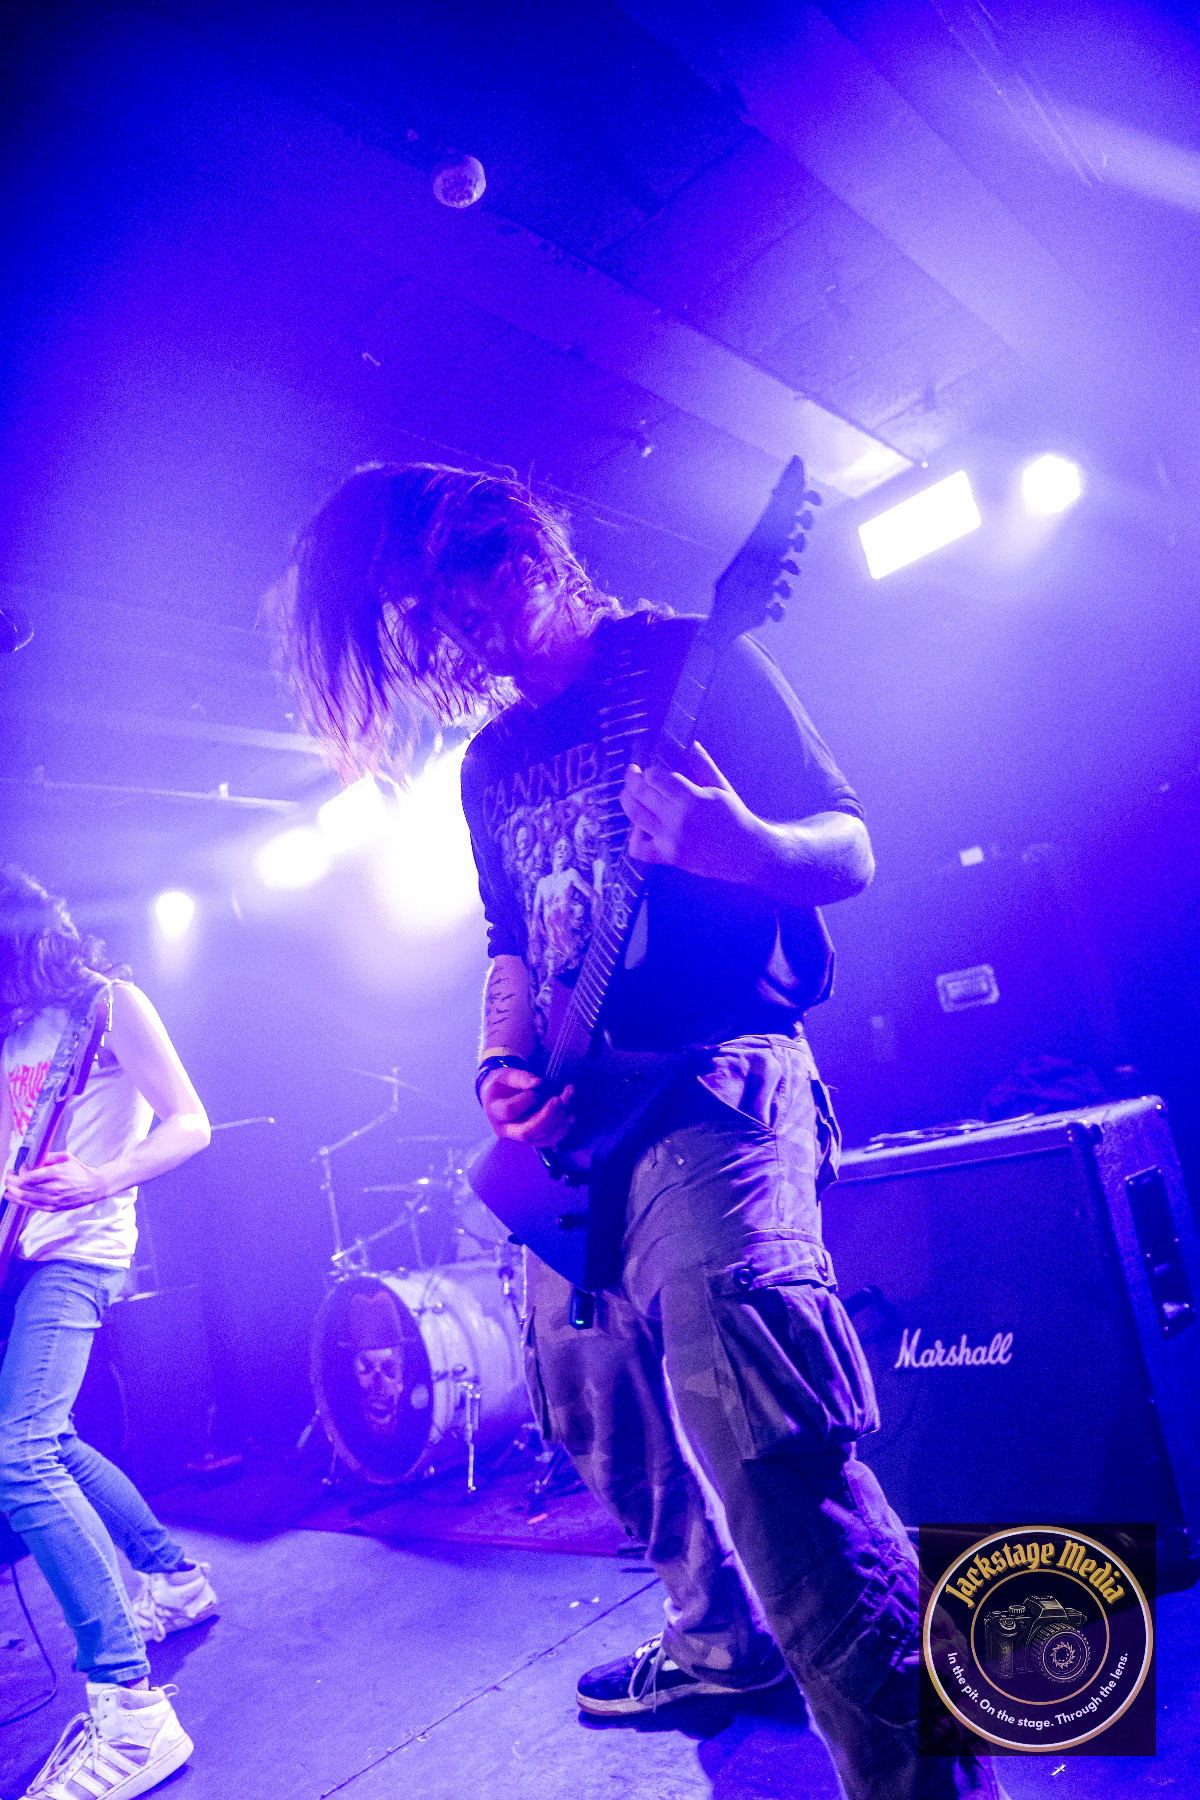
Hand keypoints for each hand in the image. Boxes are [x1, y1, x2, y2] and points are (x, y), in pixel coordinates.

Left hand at [5, 1151, 106, 1211]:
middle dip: (12, 1181)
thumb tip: (32, 1159)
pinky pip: (32, 1206)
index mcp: (57, 1173)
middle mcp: (54, 1188)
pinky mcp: (53, 1208)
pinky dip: (20, 1201)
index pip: (30, 1176)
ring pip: (25, 1198)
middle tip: (8, 1176)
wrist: (93, 1187)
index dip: (21, 1172)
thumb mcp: (66, 1157)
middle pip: (24, 1187)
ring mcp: (53, 1200)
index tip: (22, 1167)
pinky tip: (13, 1197)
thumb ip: (48, 1156)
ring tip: (7, 1187)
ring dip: (12, 1192)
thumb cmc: (79, 1170)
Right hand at [479, 1066, 573, 1147]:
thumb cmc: (501, 1084)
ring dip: (558, 1122)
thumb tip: (539, 1083)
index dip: (526, 1100)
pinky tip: (570, 1117)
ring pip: (540, 1138)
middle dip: (546, 1117)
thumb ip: (520, 1078)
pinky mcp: (531, 1139)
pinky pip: (548, 1140)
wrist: (499, 1096)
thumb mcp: (505, 1075)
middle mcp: (505, 1129)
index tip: (538, 1085)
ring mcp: (518, 1137)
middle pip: (526, 1132)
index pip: (509, 1111)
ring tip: (568, 1102)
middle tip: (559, 1099)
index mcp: (495, 1112)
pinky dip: (561, 1130)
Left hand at [620, 742, 764, 882]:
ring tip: (628, 793)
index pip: (657, 778)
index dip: (650, 772)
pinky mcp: (668, 858)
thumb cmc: (734, 817)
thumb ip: (703, 765)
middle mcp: (678, 819)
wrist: (747, 853)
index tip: (652, 770)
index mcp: (692, 798)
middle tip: (632, 773)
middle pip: (642, 794)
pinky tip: (640, 827)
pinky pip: (639, 849)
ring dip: (627, 801)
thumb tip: (691, 744)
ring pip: (635, 816)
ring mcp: (670, 840)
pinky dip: (634, 837)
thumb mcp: (721, 787)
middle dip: (633, 779)